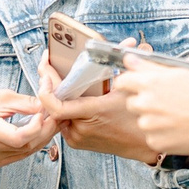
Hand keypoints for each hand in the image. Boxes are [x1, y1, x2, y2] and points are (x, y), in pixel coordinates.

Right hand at [0, 89, 56, 166]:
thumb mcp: (1, 96)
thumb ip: (25, 103)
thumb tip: (48, 107)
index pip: (18, 137)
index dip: (36, 127)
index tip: (44, 113)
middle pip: (25, 145)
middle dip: (46, 131)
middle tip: (57, 116)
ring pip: (27, 152)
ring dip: (43, 137)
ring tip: (52, 122)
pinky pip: (21, 155)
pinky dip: (33, 143)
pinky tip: (40, 132)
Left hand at [41, 61, 162, 163]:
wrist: (143, 146)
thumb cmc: (138, 119)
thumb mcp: (131, 89)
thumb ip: (127, 64)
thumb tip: (132, 42)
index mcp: (93, 114)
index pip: (56, 107)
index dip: (45, 91)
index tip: (46, 74)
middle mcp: (81, 128)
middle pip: (54, 104)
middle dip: (51, 83)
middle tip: (50, 64)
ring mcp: (77, 137)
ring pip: (57, 112)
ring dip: (57, 95)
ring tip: (57, 76)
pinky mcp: (76, 142)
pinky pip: (63, 120)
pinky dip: (63, 106)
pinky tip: (67, 94)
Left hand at [107, 58, 188, 158]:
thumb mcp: (179, 73)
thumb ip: (149, 66)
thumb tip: (128, 58)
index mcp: (149, 83)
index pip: (121, 82)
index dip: (128, 83)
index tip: (136, 86)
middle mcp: (144, 104)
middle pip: (131, 102)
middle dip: (143, 102)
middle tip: (164, 102)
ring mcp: (148, 125)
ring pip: (142, 120)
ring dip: (153, 119)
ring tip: (175, 116)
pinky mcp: (154, 141)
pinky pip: (151, 136)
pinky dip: (161, 134)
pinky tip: (177, 129)